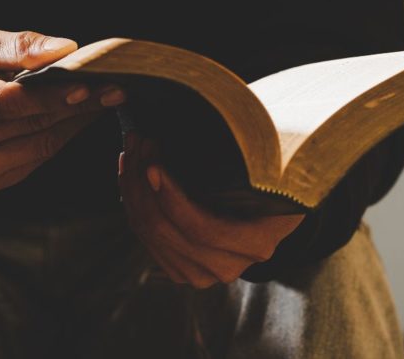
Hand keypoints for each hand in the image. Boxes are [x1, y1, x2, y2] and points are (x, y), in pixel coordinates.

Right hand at [0, 28, 125, 191]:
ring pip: (42, 144)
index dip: (54, 96)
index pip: (11, 102)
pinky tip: (79, 117)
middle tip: (117, 89)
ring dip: (78, 122)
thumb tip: (66, 50)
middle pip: (32, 124)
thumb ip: (19, 47)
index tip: (94, 85)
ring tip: (107, 100)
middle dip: (80, 106)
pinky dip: (63, 136)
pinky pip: (38, 157)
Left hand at [119, 133, 304, 287]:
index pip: (200, 228)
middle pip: (166, 230)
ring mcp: (200, 273)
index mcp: (256, 243)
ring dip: (132, 187)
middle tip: (139, 141)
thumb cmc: (272, 172)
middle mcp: (227, 267)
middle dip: (143, 181)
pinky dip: (133, 203)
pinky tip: (130, 171)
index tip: (153, 161)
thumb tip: (198, 129)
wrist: (272, 200)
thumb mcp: (267, 164)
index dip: (170, 195)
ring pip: (149, 233)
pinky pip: (145, 237)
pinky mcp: (179, 268)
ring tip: (132, 148)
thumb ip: (243, 160)